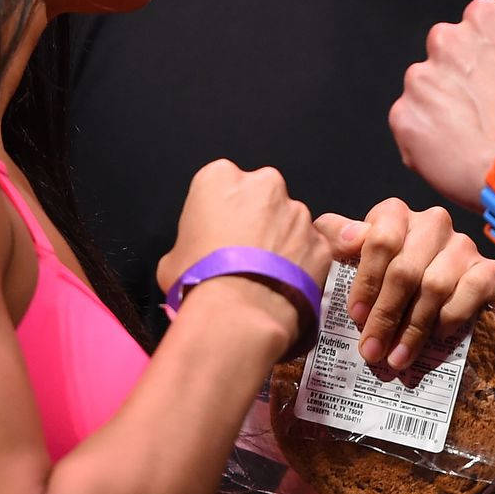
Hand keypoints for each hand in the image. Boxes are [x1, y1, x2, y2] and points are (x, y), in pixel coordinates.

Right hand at [158, 159, 331, 350]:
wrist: (237, 314)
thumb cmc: (199, 282)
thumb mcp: (173, 257)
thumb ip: (193, 241)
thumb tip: (199, 254)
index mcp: (220, 179)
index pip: (221, 183)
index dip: (221, 211)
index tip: (219, 232)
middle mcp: (264, 185)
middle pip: (261, 196)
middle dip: (257, 219)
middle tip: (244, 253)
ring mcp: (298, 212)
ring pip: (290, 221)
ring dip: (282, 241)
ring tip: (265, 275)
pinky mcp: (320, 240)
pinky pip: (311, 248)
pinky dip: (302, 263)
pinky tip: (285, 285)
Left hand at [313, 200, 494, 370]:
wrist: (429, 291)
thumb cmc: (382, 273)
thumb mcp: (350, 253)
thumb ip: (335, 238)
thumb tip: (348, 238)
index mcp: (397, 214)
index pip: (381, 240)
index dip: (367, 281)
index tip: (354, 315)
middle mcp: (434, 223)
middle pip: (406, 270)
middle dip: (385, 316)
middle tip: (371, 349)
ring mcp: (463, 245)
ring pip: (435, 287)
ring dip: (413, 329)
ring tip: (396, 358)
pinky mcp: (488, 269)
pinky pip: (469, 293)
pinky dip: (450, 317)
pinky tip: (436, 336)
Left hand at [390, 0, 494, 210]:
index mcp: (486, 18)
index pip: (484, 24)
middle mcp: (445, 39)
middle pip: (448, 53)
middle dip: (463, 75)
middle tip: (486, 108)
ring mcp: (419, 78)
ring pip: (427, 89)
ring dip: (443, 106)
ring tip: (471, 137)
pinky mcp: (403, 116)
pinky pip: (412, 124)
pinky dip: (428, 137)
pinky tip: (455, 155)